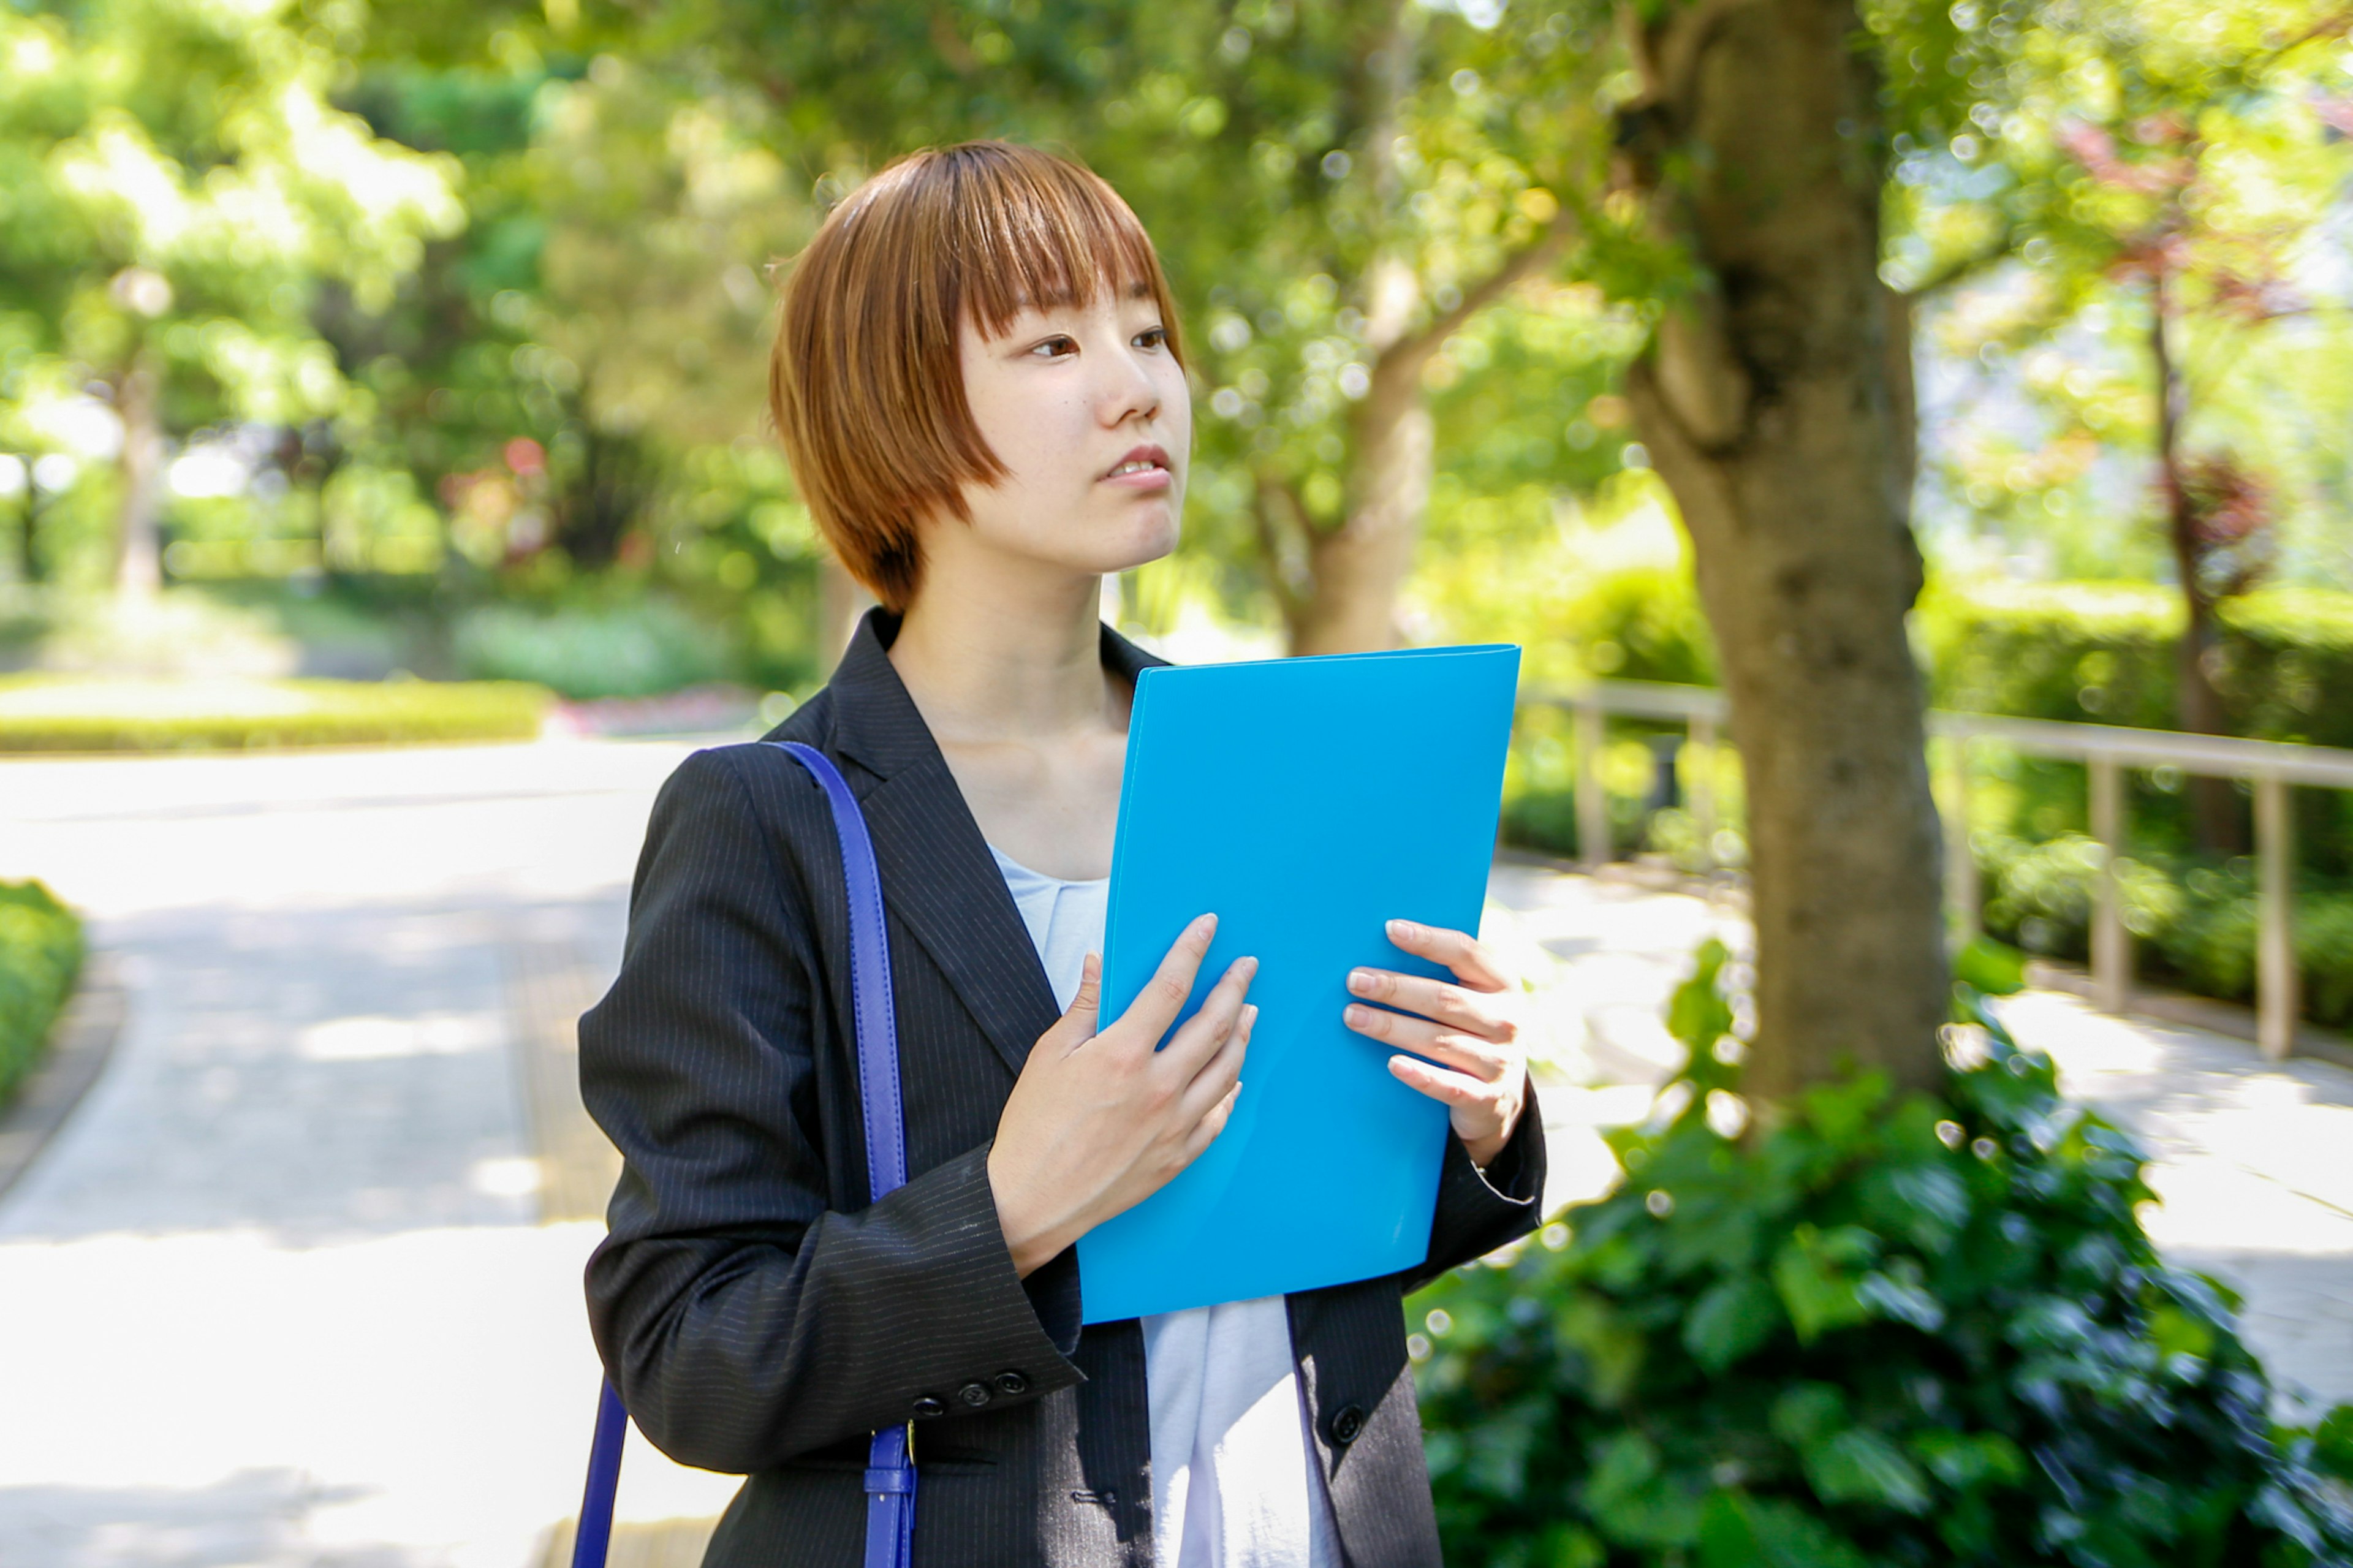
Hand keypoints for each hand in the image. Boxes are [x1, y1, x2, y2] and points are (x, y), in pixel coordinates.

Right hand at [987, 914, 1255, 1276]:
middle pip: (1213, 1024)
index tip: (1208, 927)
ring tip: (1249, 1011)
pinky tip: (1233, 1077)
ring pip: (1226, 1069)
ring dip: (1242, 1034)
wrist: (1031, 1200)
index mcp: (1123, 1054)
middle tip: (1247, 966)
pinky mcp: (1178, 1156)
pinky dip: (1230, 1091)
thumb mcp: (1050, 1055)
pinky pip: (1218, 1117)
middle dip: (1233, 987)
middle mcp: (1159, 1087)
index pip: (1171, 986)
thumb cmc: (1034, 1127)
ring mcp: (1174, 1125)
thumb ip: (1084, 1007)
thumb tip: (1100, 963)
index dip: (1193, 950)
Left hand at [1342, 919, 1528, 1168]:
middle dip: (1395, 988)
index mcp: (1503, 984)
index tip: (1389, 929)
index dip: (1428, 940)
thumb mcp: (1473, 999)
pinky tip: (1392, 1064)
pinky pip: (1449, 1085)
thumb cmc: (1470, 1031)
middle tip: (1355, 980)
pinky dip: (1421, 1075)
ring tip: (1353, 1016)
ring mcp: (1499, 1061)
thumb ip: (1443, 974)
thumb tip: (1382, 945)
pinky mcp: (1487, 1098)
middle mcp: (1506, 1020)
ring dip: (1392, 1027)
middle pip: (1444, 998)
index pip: (1465, 953)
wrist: (1499, 1099)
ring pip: (1438, 1040)